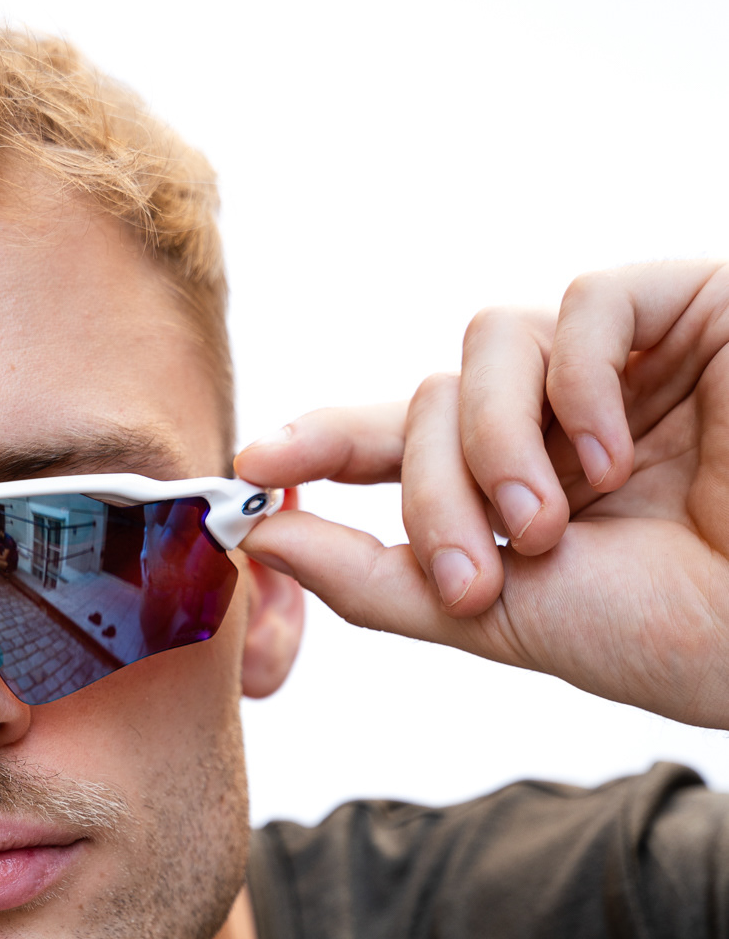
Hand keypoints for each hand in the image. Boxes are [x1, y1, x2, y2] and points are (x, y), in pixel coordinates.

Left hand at [235, 261, 728, 727]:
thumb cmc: (666, 633)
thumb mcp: (497, 616)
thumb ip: (381, 580)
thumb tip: (266, 538)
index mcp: (515, 481)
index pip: (399, 440)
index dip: (322, 442)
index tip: (253, 467)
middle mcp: (559, 414)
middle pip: (430, 400)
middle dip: (433, 492)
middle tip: (486, 571)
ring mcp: (622, 362)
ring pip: (487, 348)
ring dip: (494, 445)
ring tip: (552, 523)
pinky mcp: (689, 310)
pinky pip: (582, 305)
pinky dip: (575, 386)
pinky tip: (616, 456)